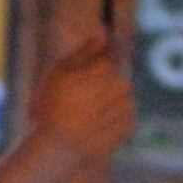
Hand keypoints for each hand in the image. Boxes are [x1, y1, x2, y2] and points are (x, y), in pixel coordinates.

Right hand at [32, 38, 137, 165]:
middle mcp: (123, 85)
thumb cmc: (54, 107)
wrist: (60, 148)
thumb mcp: (61, 72)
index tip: (97, 56)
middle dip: (102, 81)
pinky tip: (91, 127)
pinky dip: (110, 120)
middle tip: (79, 96)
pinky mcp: (129, 128)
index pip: (117, 47)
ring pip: (119, 97)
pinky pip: (121, 117)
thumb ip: (84, 51)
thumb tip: (103, 34)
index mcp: (107, 67)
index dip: (107, 50)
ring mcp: (128, 107)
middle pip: (117, 75)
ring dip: (107, 101)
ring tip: (83, 115)